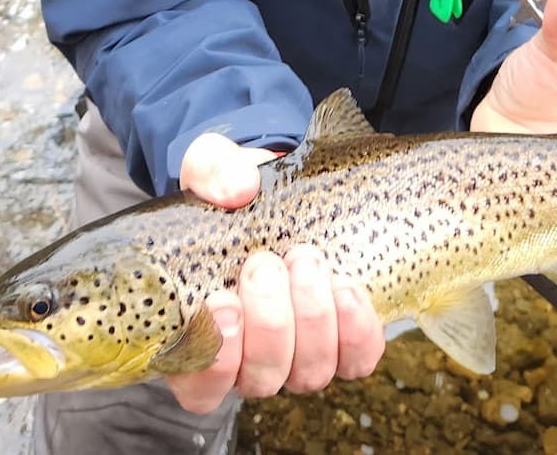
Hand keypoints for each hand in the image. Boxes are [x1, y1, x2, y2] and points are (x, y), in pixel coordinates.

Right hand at [165, 132, 384, 412]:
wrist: (284, 190)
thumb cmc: (235, 193)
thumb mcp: (212, 168)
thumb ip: (212, 171)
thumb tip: (237, 187)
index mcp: (202, 335)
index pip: (199, 388)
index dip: (213, 361)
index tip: (221, 302)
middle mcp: (249, 360)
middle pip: (260, 379)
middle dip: (268, 323)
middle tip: (265, 264)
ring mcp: (299, 355)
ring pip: (308, 373)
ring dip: (311, 320)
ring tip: (305, 260)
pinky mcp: (344, 342)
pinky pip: (357, 359)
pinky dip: (355, 329)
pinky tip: (346, 286)